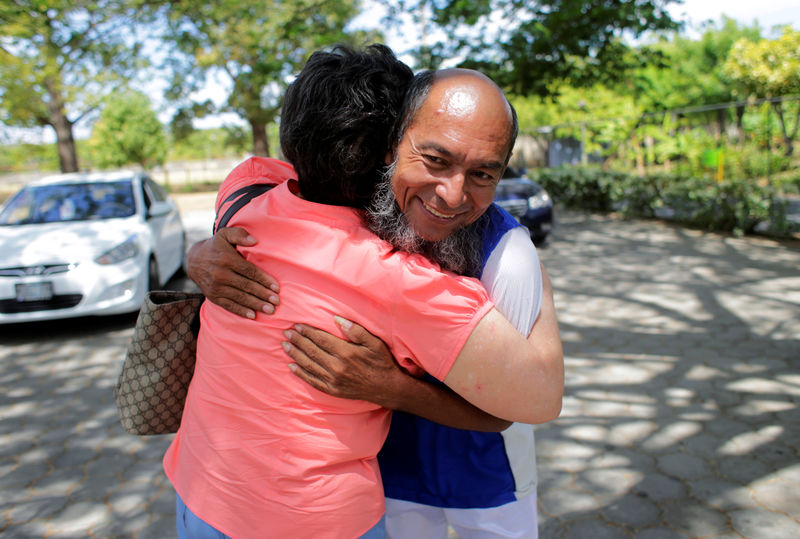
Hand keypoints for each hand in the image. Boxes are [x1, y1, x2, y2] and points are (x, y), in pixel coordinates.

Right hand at [186, 227, 279, 318]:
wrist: (194, 261)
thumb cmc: (216, 247)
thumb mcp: (225, 234)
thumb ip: (240, 235)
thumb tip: (254, 241)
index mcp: (227, 259)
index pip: (250, 271)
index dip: (264, 280)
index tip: (277, 288)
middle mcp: (220, 274)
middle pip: (246, 286)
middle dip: (263, 295)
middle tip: (277, 302)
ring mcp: (216, 287)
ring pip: (240, 297)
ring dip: (256, 305)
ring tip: (270, 310)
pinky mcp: (212, 297)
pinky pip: (228, 305)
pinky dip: (241, 311)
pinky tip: (253, 315)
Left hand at [282, 317, 410, 407]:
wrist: (387, 388)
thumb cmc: (381, 362)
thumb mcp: (374, 343)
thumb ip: (356, 330)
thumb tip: (337, 319)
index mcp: (346, 352)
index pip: (320, 339)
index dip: (307, 332)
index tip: (297, 325)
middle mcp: (336, 366)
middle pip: (311, 351)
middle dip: (297, 340)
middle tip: (286, 332)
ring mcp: (333, 380)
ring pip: (308, 365)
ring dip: (295, 354)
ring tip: (285, 345)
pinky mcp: (332, 390)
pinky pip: (312, 381)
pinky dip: (300, 373)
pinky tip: (291, 366)